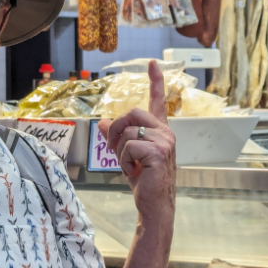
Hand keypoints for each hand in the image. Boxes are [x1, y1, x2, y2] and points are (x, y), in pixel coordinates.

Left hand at [98, 61, 175, 222]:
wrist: (154, 203)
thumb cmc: (144, 180)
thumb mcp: (125, 155)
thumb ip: (116, 137)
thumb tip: (102, 122)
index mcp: (159, 130)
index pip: (158, 101)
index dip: (155, 81)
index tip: (153, 63)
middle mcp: (165, 132)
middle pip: (132, 113)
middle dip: (116, 129)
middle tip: (113, 148)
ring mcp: (164, 142)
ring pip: (127, 132)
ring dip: (120, 152)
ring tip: (131, 167)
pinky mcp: (158, 153)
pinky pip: (129, 147)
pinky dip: (124, 162)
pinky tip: (135, 172)